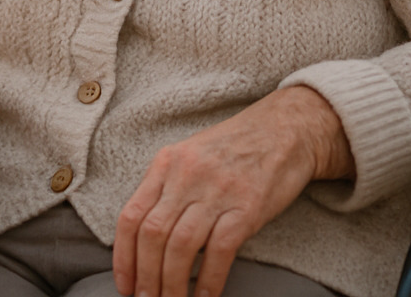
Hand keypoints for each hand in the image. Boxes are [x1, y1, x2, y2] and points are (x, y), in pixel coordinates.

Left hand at [113, 86, 353, 296]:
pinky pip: (219, 250)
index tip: (125, 284)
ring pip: (180, 246)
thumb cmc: (236, 147)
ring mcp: (217, 190)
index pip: (131, 216)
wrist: (286, 129)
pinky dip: (209, 280)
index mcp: (166, 162)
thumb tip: (145, 237)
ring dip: (172, 283)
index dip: (123, 256)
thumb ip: (167, 188)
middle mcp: (186, 175)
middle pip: (152, 234)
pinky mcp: (247, 206)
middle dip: (145, 275)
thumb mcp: (191, 156)